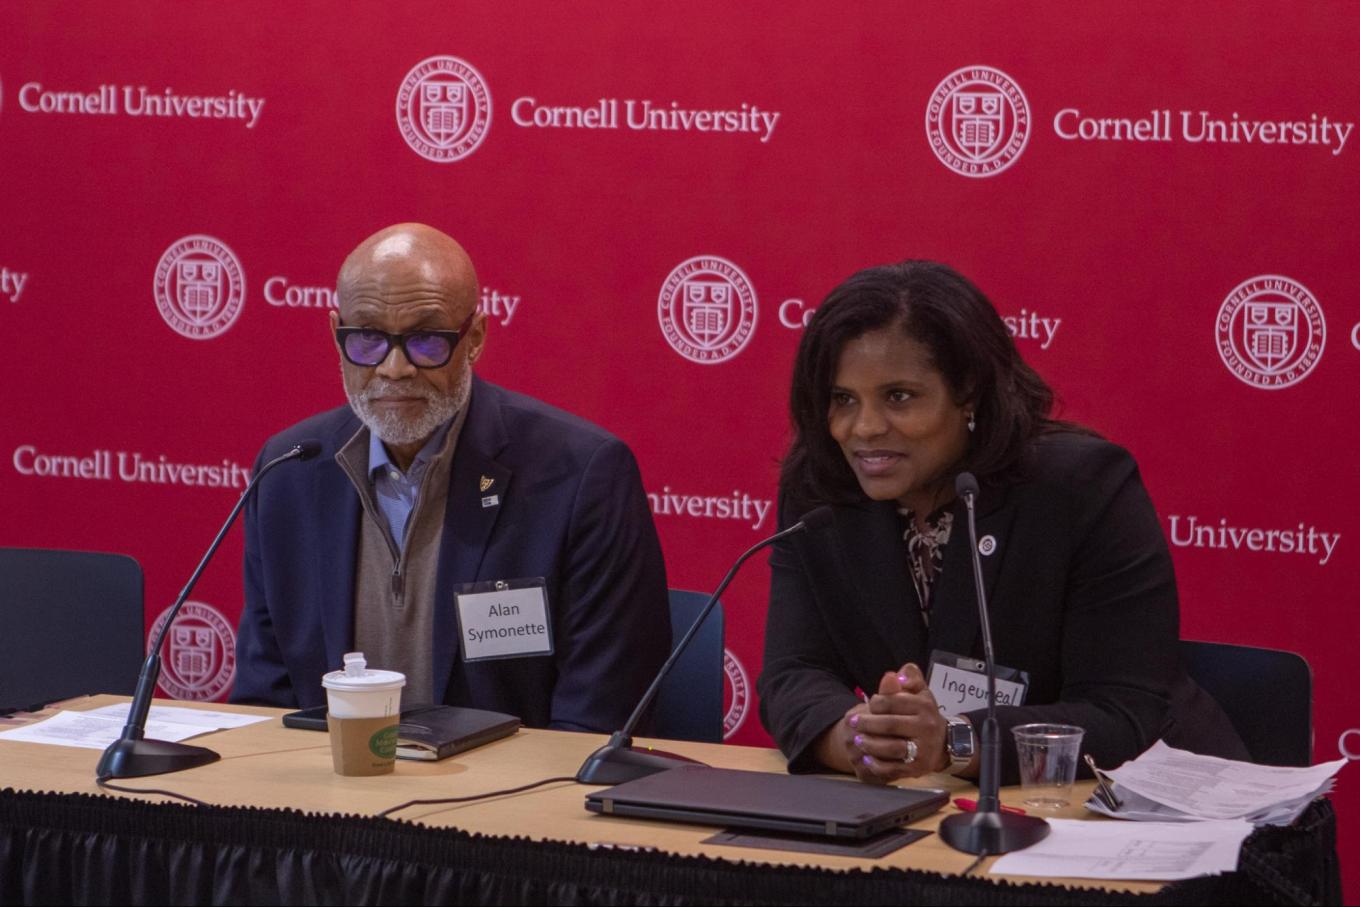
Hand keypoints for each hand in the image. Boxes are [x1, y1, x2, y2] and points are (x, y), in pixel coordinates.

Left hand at [848, 663, 947, 782]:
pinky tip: (866, 758)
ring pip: (891, 747)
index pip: (893, 702)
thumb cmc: (923, 714)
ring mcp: (923, 750)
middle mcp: (926, 728)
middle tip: (853, 722)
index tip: (869, 704)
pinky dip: (877, 764)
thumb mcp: (919, 693)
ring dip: (870, 744)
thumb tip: (892, 676)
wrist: (944, 743)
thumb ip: (908, 679)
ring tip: (858, 740)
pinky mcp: (917, 768)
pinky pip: (893, 768)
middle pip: (890, 725)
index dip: (876, 703)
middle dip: (868, 723)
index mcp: (924, 706)